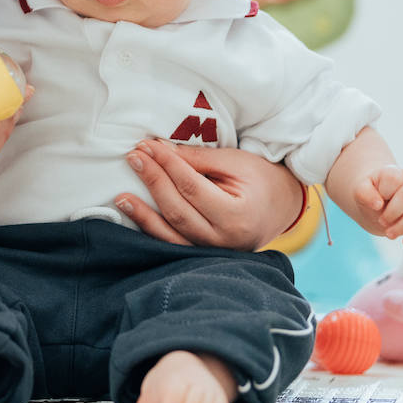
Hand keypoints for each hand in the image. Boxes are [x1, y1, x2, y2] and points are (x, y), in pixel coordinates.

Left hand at [114, 140, 302, 250]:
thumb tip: (157, 150)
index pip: (192, 187)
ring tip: (120, 196)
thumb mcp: (234, 162)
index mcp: (237, 215)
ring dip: (143, 215)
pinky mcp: (204, 256)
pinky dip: (152, 232)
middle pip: (178, 210)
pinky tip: (135, 218)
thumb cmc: (260, 178)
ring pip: (171, 236)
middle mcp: (225, 240)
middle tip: (134, 157)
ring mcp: (214, 253)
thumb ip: (196, 159)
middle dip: (153, 182)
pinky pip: (173, 246)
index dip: (166, 165)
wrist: (282, 205)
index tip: (146, 147)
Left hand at [350, 165, 402, 246]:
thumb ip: (364, 193)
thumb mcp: (360, 190)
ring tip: (388, 234)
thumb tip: (378, 204)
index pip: (394, 179)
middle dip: (393, 213)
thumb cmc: (370, 194)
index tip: (375, 204)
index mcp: (394, 173)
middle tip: (381, 222)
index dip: (384, 193)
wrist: (378, 201)